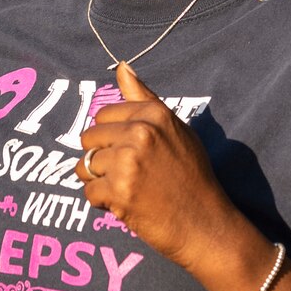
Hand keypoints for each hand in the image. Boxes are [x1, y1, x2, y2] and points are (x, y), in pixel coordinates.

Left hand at [78, 62, 247, 271]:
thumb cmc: (192, 176)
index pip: (103, 115)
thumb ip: (144, 99)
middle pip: (89, 139)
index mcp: (154, 114)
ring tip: (128, 189)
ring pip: (85, 166)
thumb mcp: (176, 129)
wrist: (205, 223)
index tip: (134, 153)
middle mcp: (140, 133)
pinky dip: (103, 202)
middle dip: (102, 158)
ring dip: (100, 181)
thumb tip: (121, 66)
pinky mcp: (119, 192)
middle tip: (130, 174)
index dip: (112, 137)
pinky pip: (89, 192)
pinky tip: (127, 205)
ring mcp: (128, 162)